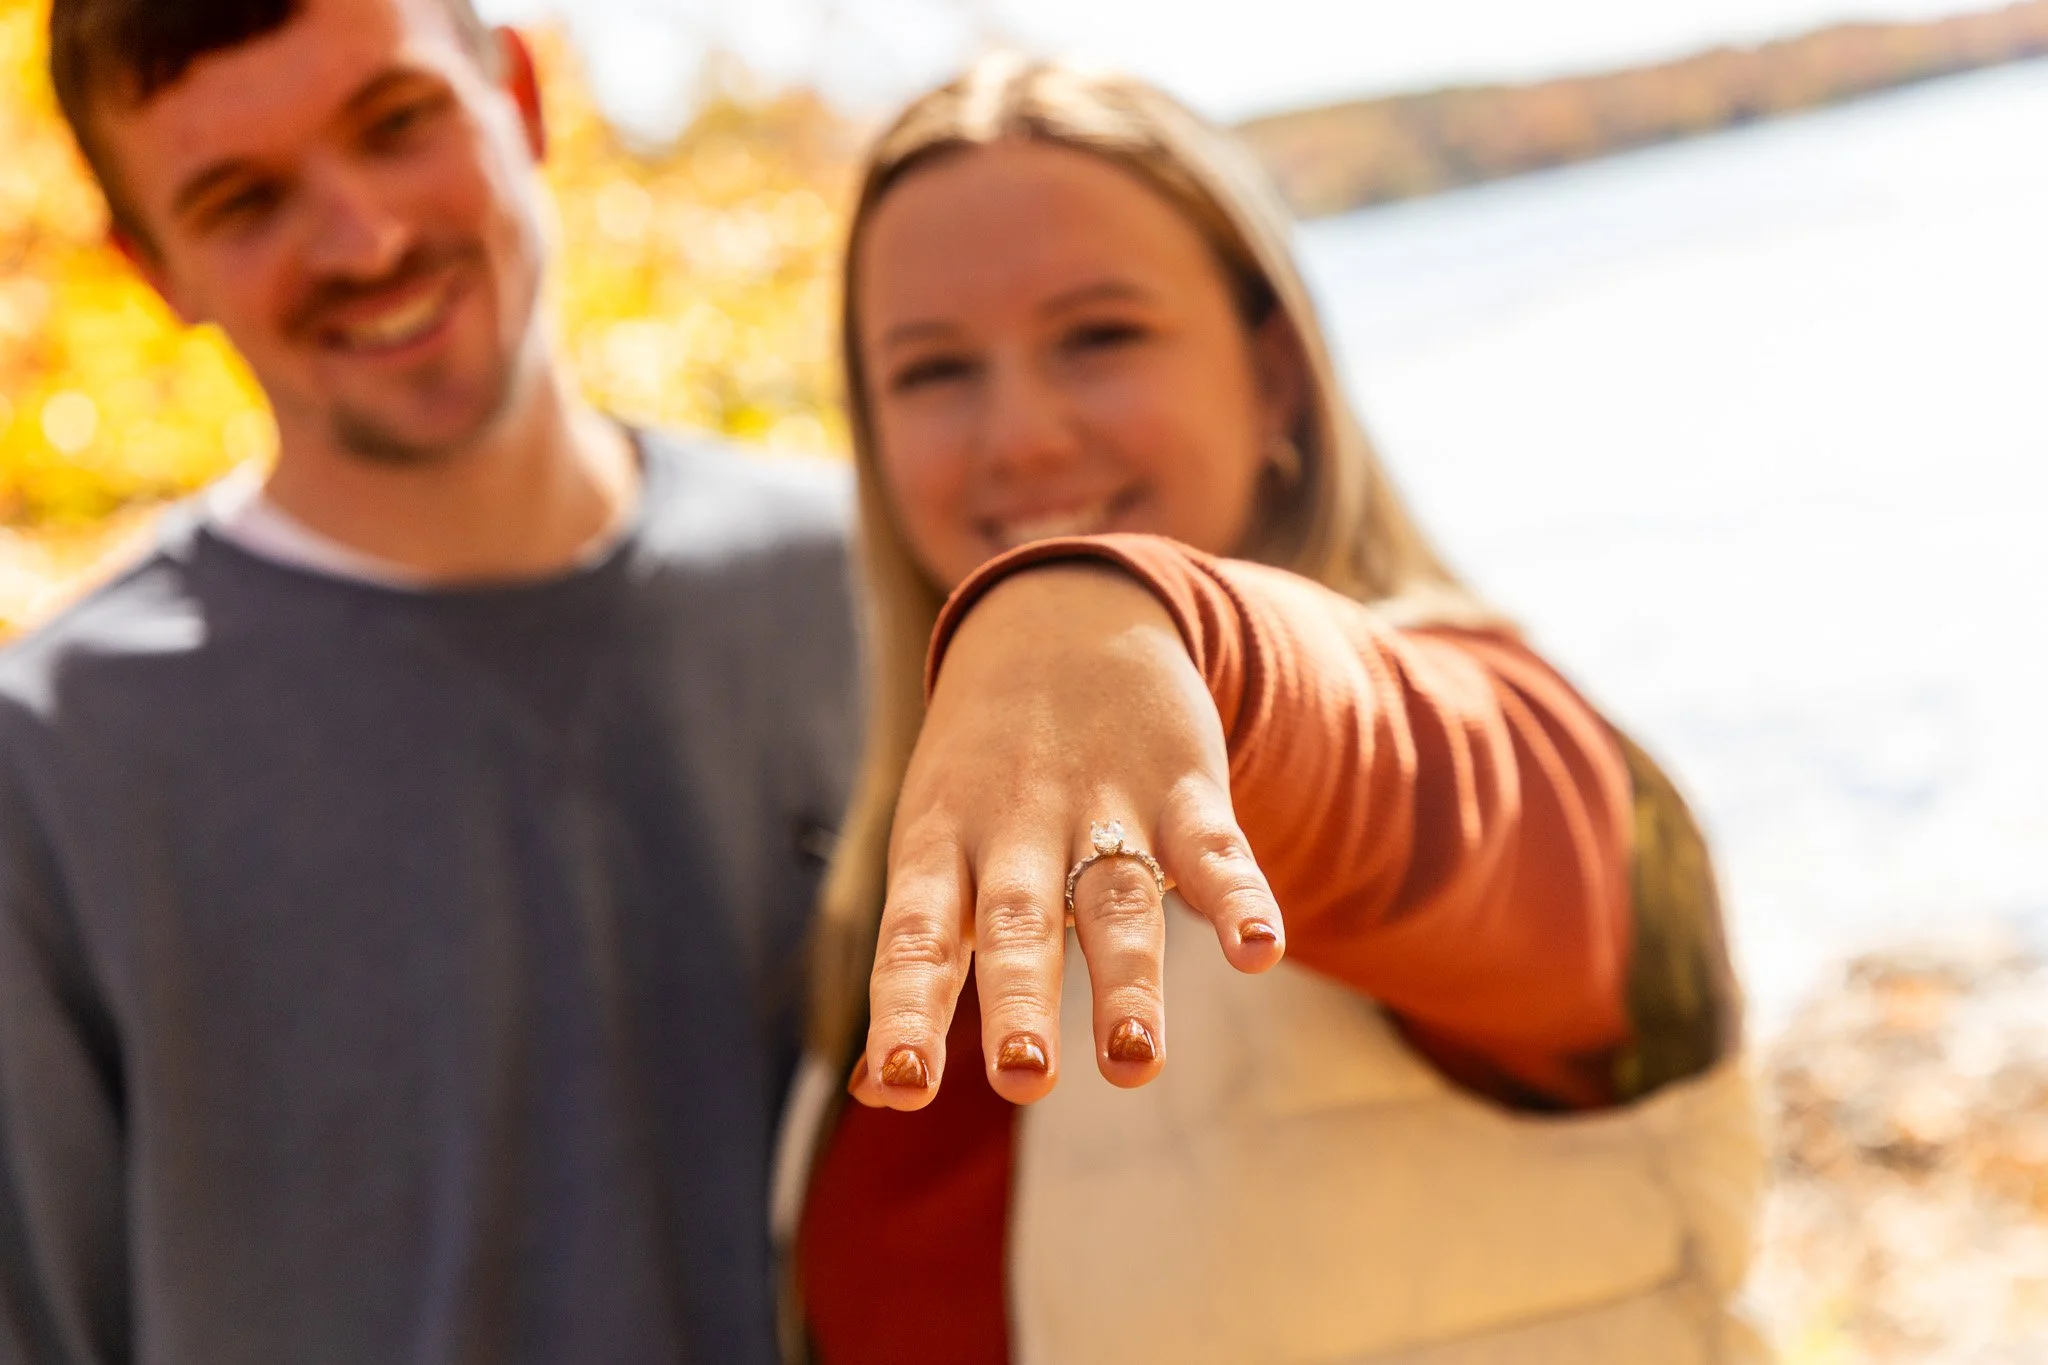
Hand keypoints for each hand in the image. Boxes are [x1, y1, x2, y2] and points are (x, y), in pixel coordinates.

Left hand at [849, 563, 1285, 1110]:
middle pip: (1014, 924)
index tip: (904, 1083)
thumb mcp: (931, 850)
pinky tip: (1259, 949)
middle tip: (1023, 1079)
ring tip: (1135, 1061)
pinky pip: (1213, 845)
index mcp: (940, 850)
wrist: (1060, 614)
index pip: (913, 939)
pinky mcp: (1181, 785)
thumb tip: (881, 1092)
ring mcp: (1101, 805)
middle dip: (1019, 1001)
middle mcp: (1014, 831)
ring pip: (1113, 897)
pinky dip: (1238, 895)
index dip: (907, 1010)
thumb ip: (917, 968)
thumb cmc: (982, 773)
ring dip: (1126, 980)